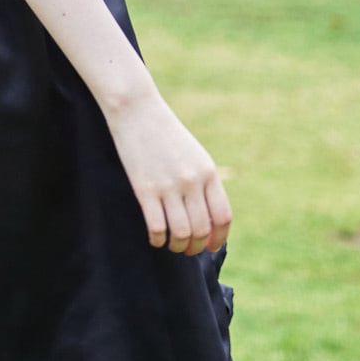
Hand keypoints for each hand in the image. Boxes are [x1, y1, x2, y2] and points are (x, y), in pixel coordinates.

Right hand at [103, 87, 231, 254]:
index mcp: (208, 173)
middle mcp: (192, 181)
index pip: (223, 216)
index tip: (211, 247)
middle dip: (196, 247)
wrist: (137, 110)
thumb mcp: (194, 155)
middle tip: (188, 250)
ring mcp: (169, 186)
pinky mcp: (145, 189)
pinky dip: (158, 239)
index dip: (219, 238)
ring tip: (172, 245)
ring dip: (178, 246)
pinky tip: (155, 238)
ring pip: (181, 233)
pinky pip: (157, 227)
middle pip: (202, 229)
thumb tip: (208, 215)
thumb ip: (204, 182)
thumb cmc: (165, 134)